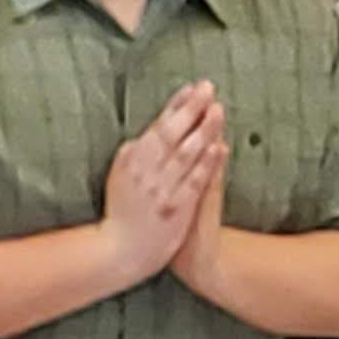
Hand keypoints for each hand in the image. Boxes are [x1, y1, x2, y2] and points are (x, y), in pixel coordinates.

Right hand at [105, 81, 225, 281]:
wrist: (120, 251)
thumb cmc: (122, 212)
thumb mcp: (118, 177)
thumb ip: (131, 155)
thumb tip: (143, 135)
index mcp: (130, 159)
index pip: (157, 125)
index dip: (176, 105)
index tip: (192, 88)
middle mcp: (145, 170)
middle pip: (171, 133)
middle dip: (191, 109)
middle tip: (209, 88)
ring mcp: (161, 189)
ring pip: (185, 153)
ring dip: (203, 130)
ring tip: (219, 110)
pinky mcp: (176, 208)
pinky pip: (194, 181)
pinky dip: (206, 163)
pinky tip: (219, 147)